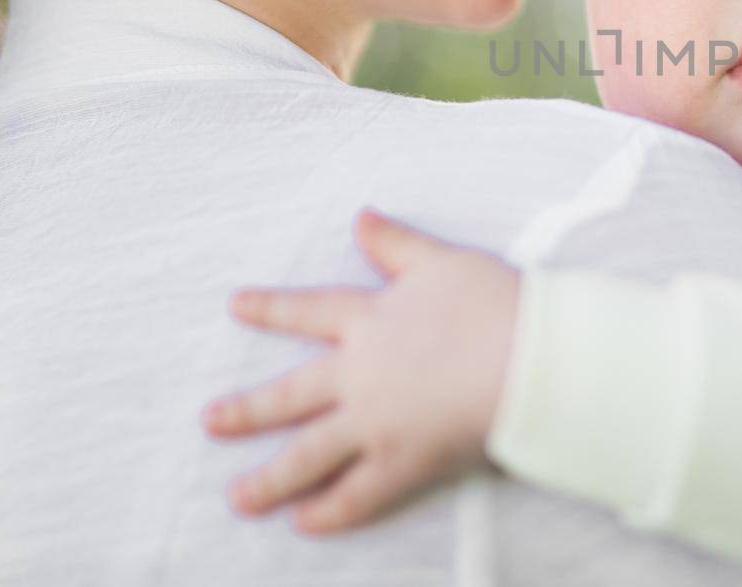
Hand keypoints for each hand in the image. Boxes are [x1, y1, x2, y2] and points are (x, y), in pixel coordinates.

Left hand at [201, 209, 520, 534]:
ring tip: (239, 498)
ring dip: (270, 479)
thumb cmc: (495, 303)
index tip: (237, 305)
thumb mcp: (441, 261)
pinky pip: (357, 493)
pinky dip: (330, 512)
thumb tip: (361, 218)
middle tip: (212, 421)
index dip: (271, 308)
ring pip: (310, 455)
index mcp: (370, 320)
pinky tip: (305, 522)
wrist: (529, 355)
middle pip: (292, 395)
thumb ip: (396, 244)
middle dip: (249, 410)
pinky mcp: (403, 460)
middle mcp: (361, 373)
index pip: (309, 312)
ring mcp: (376, 422)